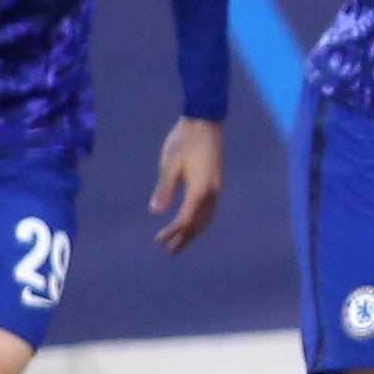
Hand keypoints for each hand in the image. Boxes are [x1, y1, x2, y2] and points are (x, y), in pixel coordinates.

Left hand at [151, 116, 224, 252]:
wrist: (205, 121)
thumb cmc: (184, 141)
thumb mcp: (169, 164)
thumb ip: (164, 190)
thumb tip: (156, 211)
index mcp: (201, 189)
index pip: (186, 218)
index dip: (173, 231)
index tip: (159, 240)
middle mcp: (213, 191)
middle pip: (199, 222)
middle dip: (185, 237)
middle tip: (171, 251)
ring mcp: (217, 187)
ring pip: (207, 217)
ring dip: (194, 230)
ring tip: (182, 241)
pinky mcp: (216, 181)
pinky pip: (210, 208)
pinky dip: (200, 219)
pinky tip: (193, 221)